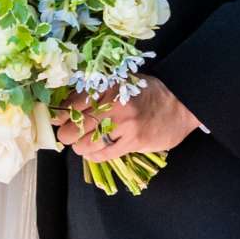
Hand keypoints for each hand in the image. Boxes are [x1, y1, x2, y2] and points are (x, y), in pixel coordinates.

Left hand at [55, 76, 200, 161]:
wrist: (181, 104)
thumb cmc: (150, 93)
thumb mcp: (123, 83)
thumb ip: (98, 91)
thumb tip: (67, 106)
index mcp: (108, 87)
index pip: (72, 104)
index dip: (60, 115)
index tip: (57, 120)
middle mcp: (113, 105)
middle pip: (74, 127)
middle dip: (67, 134)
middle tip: (69, 135)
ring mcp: (123, 125)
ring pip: (85, 144)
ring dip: (80, 147)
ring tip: (84, 144)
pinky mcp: (133, 142)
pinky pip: (103, 154)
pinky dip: (95, 155)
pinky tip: (96, 152)